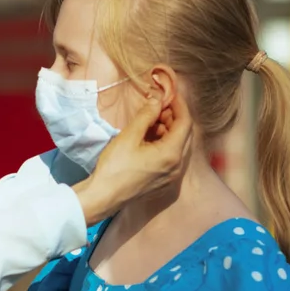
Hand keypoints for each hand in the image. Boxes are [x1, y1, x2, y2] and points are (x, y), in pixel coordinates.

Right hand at [72, 94, 192, 224]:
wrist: (104, 196)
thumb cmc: (115, 167)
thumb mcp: (129, 136)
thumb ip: (146, 115)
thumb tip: (157, 100)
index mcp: (172, 154)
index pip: (185, 123)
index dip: (179, 105)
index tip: (169, 94)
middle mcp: (177, 166)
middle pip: (185, 134)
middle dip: (174, 117)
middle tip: (158, 106)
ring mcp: (172, 176)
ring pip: (179, 145)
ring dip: (169, 130)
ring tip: (150, 121)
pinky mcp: (164, 181)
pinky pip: (172, 157)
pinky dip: (165, 143)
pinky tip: (149, 138)